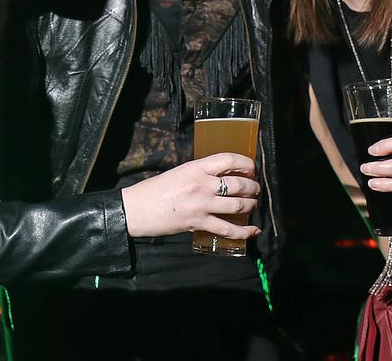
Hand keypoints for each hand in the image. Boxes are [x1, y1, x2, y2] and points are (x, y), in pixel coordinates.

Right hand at [120, 153, 261, 238]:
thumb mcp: (179, 172)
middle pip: (239, 183)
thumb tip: (220, 177)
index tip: (251, 168)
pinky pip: (228, 229)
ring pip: (238, 205)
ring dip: (251, 205)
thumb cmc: (154, 190)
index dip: (246, 163)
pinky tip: (253, 230)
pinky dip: (244, 231)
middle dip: (253, 186)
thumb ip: (199, 173)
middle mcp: (202, 184)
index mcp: (196, 167)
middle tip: (255, 189)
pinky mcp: (199, 223)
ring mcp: (202, 205)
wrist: (135, 209)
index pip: (228, 159)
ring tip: (253, 204)